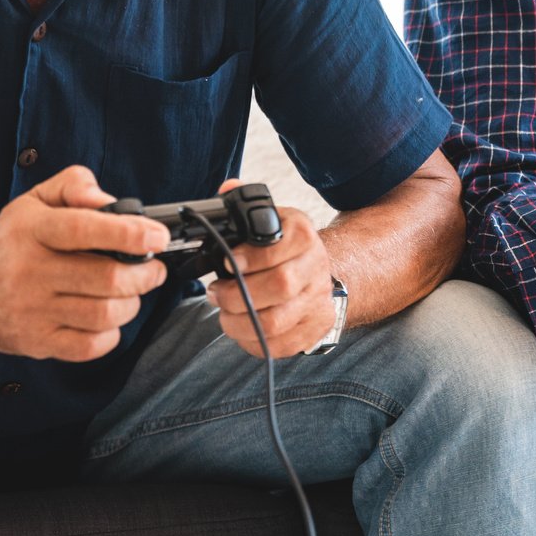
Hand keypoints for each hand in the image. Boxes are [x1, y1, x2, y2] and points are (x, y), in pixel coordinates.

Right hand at [0, 165, 170, 361]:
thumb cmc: (4, 244)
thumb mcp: (31, 201)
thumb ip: (73, 186)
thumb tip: (109, 200)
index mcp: (31, 230)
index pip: (84, 229)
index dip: (128, 233)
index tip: (156, 237)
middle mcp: (29, 271)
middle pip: (104, 278)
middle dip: (144, 274)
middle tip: (153, 269)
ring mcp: (31, 310)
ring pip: (102, 313)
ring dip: (131, 303)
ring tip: (132, 291)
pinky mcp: (35, 341)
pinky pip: (88, 346)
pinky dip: (110, 334)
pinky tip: (108, 319)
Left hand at [203, 179, 335, 358]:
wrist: (320, 269)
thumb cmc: (283, 245)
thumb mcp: (270, 217)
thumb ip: (244, 203)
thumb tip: (227, 189)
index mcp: (303, 234)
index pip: (275, 248)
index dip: (247, 259)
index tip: (225, 263)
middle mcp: (316, 266)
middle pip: (279, 286)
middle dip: (236, 295)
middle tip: (215, 294)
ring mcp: (319, 300)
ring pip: (276, 322)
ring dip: (240, 323)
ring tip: (225, 315)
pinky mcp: (317, 327)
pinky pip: (282, 345)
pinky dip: (254, 342)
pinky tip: (243, 330)